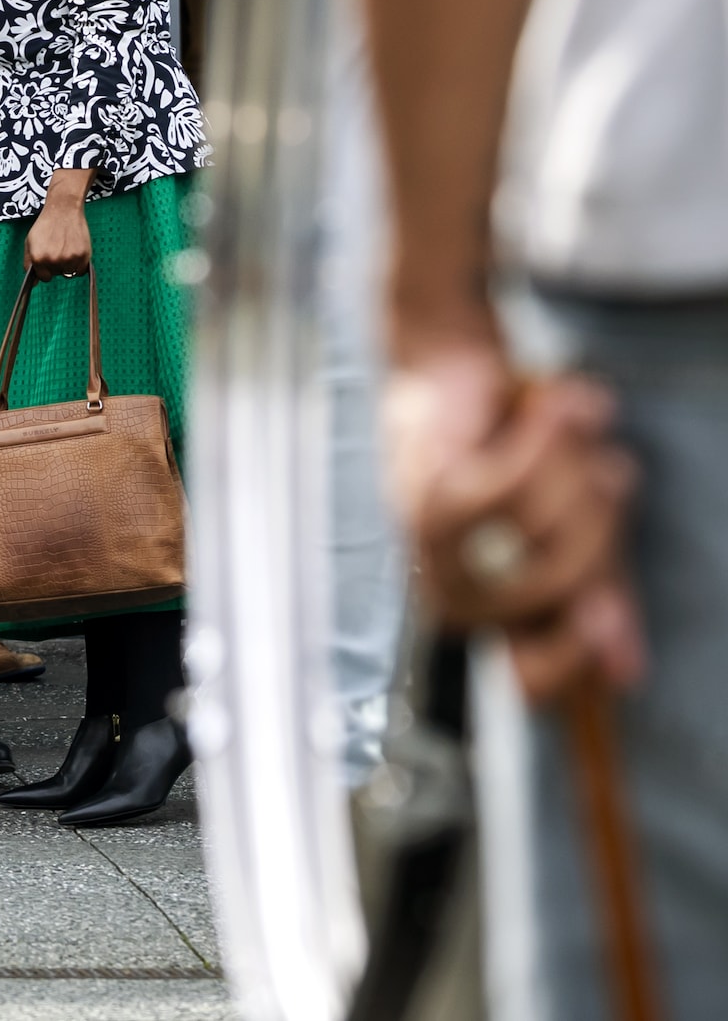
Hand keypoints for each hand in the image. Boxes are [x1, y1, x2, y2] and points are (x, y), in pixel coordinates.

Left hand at [23, 169, 93, 275]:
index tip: (49, 258)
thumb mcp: (30, 242)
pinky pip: (81, 270)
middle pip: (58, 274)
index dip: (46, 269)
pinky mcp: (83, 255)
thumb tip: (34, 283)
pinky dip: (79, 263)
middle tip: (58, 246)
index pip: (44, 278)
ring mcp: (69, 258)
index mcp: (38, 258)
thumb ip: (29, 263)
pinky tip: (75, 249)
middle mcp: (53, 260)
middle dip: (57, 265)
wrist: (63, 209)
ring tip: (66, 247)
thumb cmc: (46, 225)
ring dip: (69, 264)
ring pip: (70, 273)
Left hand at [385, 340, 643, 703]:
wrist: (454, 375)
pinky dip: (547, 437)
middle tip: (600, 476)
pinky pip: (515, 482)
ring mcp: (433, 547)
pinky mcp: (428, 490)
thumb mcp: (571, 533)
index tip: (609, 614)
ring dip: (576, 467)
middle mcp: (453, 594)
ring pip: (548, 529)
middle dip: (602, 521)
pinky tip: (550, 409)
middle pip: (570, 585)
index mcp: (491, 618)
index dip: (578, 657)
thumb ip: (597, 593)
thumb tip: (626, 670)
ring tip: (559, 435)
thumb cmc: (515, 462)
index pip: (531, 679)